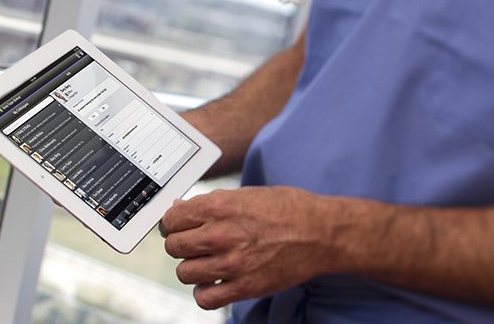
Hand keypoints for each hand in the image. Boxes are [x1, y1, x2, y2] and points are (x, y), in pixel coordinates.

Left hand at [160, 186, 344, 308]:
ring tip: (207, 263)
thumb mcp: (247, 194)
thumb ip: (212, 203)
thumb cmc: (289, 210)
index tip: (179, 226)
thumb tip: (181, 209)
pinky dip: (205, 292)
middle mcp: (221, 235)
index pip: (172, 219)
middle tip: (194, 243)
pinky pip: (204, 298)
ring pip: (184, 272)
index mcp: (220, 207)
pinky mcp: (244, 287)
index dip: (173, 222)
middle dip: (181, 244)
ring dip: (192, 268)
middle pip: (174, 246)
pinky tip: (215, 282)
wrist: (321, 233)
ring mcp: (232, 264)